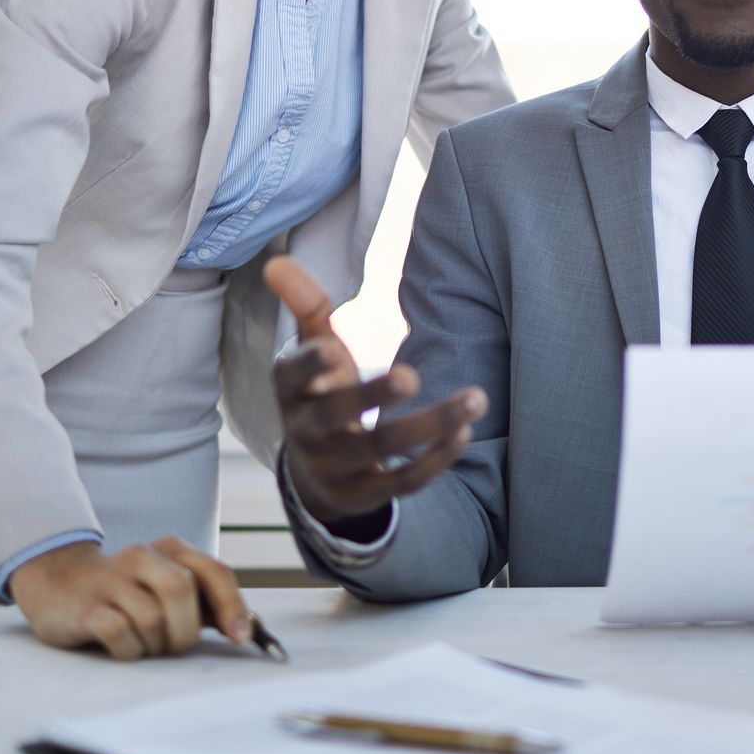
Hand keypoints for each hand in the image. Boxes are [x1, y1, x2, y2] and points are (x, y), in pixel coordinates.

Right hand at [9, 537, 251, 660]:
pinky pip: (119, 633)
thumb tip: (250, 628)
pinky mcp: (86, 606)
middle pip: (181, 591)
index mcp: (171, 549)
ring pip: (151, 617)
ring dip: (155, 644)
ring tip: (145, 644)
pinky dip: (129, 650)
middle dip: (186, 630)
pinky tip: (122, 647)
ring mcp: (111, 580)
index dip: (232, 606)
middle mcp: (142, 557)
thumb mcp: (168, 589)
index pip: (214, 571)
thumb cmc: (128, 593)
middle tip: (175, 646)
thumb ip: (207, 604)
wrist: (59, 583)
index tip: (241, 637)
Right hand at [265, 255, 487, 527]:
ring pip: (380, 449)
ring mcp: (334, 466)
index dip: (309, 364)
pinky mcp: (364, 493)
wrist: (316, 472)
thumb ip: (305, 305)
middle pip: (334, 415)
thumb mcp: (311, 351)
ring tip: (476, 398)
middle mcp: (307, 429)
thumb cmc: (321, 392)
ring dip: (430, 425)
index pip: (292, 375)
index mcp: (292, 389)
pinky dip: (435, 460)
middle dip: (372, 396)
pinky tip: (464, 432)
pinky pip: (401, 483)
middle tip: (412, 377)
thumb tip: (277, 260)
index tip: (332, 348)